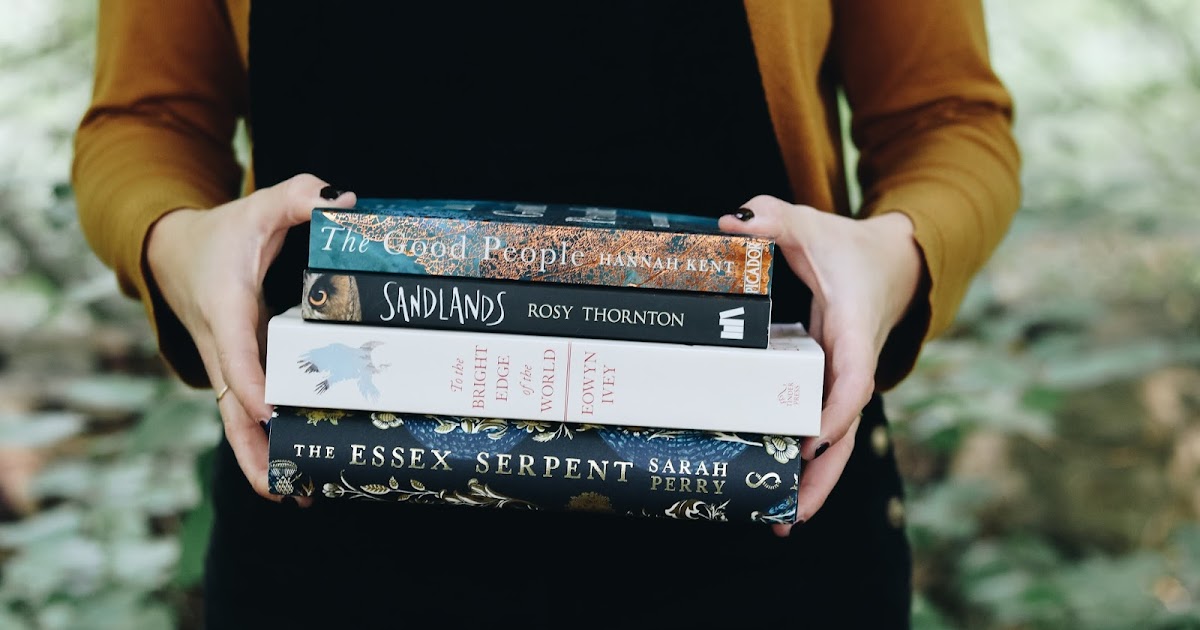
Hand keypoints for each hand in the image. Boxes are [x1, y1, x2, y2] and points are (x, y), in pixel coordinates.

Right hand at [145, 174, 355, 503]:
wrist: (173, 252)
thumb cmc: (222, 233)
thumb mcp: (260, 205)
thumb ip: (299, 195)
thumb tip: (345, 200)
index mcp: (224, 307)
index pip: (236, 352)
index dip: (251, 383)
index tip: (268, 412)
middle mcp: (222, 345)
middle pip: (231, 408)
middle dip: (253, 450)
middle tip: (283, 488)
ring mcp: (228, 364)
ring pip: (236, 421)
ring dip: (258, 461)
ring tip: (296, 497)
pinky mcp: (237, 371)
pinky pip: (247, 412)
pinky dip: (264, 443)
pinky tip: (294, 472)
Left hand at [718, 195, 923, 535]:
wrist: (894, 263)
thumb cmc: (847, 248)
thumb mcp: (810, 224)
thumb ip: (774, 217)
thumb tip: (731, 220)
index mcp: (854, 329)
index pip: (852, 378)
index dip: (835, 413)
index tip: (811, 442)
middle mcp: (854, 364)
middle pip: (845, 431)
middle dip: (823, 475)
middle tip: (793, 514)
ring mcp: (844, 380)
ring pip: (836, 440)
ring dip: (814, 483)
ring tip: (781, 522)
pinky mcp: (832, 386)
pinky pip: (821, 428)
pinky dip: (805, 462)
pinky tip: (779, 491)